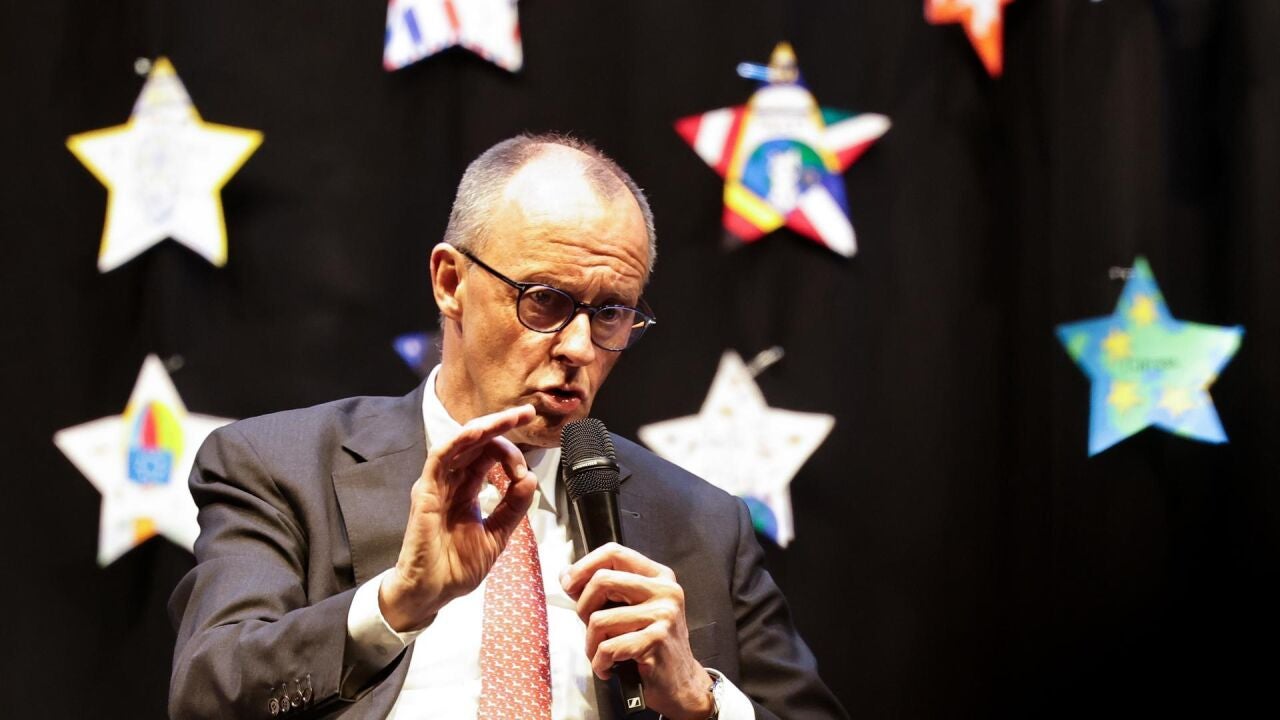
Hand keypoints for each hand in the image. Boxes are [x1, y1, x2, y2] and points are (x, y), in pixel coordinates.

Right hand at [379, 405, 537, 631]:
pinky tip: (478, 432)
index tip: (525, 472)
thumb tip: (529, 478)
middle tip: (527, 412)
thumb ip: (513, 507)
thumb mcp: (497, 535)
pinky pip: (439, 458)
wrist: (432, 593)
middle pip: (476, 442)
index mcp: (466, 490)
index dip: (510, 453)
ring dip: (485, 427)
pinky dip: (458, 442)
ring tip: (510, 417)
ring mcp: (437, 485)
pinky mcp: (425, 492)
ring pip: (459, 443)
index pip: (488, 456)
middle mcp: (451, 482)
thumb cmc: (456, 567)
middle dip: (502, 424)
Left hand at [561, 543, 715, 719]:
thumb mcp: (632, 610)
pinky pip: (608, 648)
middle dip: (584, 607)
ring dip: (591, 645)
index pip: (614, 553)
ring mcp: (663, 615)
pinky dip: (600, 663)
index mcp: (658, 576)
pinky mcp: (657, 640)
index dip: (583, 566)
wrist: (682, 683)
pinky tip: (609, 668)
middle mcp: (665, 590)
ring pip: (599, 620)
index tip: (569, 585)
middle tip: (589, 627)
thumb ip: (604, 591)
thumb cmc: (652, 646)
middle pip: (602, 580)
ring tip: (602, 655)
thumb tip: (566, 574)